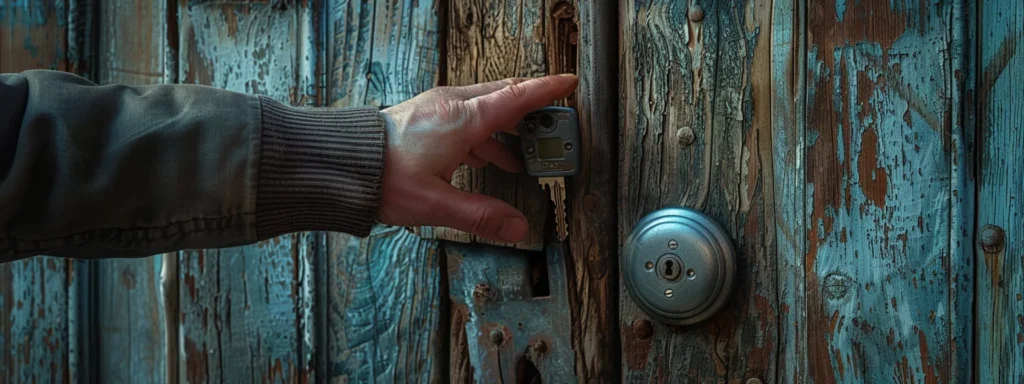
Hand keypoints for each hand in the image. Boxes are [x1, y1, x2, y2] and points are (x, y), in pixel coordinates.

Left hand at [378, 74, 577, 242]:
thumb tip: (517, 227)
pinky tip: (485, 157)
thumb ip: (481, 215)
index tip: (570, 83)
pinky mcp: (424, 118)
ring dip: (507, 129)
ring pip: (484, 109)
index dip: (547, 91)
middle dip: (532, 112)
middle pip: (503, 98)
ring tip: (522, 156)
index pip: (517, 98)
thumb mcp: (436, 203)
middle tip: (552, 126)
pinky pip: (465, 118)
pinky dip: (484, 135)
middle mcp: (452, 105)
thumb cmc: (383, 177)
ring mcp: (436, 108)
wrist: (340, 163)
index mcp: (462, 119)